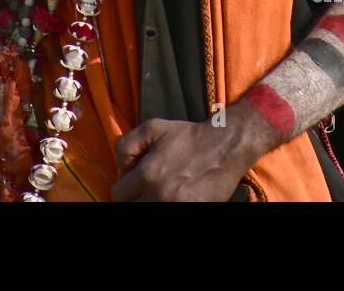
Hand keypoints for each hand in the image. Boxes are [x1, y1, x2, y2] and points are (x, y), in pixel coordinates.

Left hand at [110, 109, 264, 201]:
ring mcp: (177, 207)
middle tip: (146, 188)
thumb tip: (120, 169)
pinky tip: (172, 198)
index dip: (124, 186)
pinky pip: (169, 216)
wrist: (225, 147)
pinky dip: (166, 208)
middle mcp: (159, 194)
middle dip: (135, 197)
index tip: (134, 181)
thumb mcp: (152, 128)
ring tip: (158, 193)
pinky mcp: (192, 211)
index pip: (118, 194)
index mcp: (147, 173)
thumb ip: (126, 145)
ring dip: (148, 203)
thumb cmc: (188, 136)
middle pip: (131, 207)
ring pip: (146, 213)